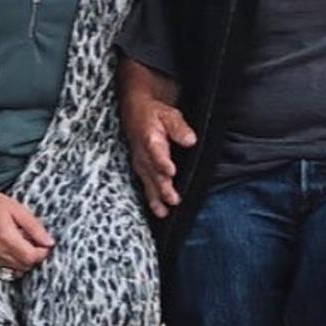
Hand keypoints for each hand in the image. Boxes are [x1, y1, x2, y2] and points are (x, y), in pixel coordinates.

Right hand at [0, 185, 53, 272]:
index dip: (43, 253)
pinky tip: (14, 246)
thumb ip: (34, 227)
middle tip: (37, 241)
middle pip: (25, 266)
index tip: (46, 243)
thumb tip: (50, 242)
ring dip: (25, 260)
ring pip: (16, 269)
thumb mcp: (17, 209)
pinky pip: (5, 266)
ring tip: (25, 242)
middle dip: (35, 257)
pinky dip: (14, 261)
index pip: (31, 258)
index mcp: (7, 238)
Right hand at [128, 100, 196, 218]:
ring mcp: (141, 164)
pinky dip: (151, 200)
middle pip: (153, 173)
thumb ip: (178, 127)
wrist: (135, 113)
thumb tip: (190, 140)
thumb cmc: (153, 114)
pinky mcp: (141, 170)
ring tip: (164, 212)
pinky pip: (145, 187)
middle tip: (173, 199)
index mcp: (150, 139)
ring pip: (148, 183)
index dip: (163, 162)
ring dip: (156, 198)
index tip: (170, 171)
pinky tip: (160, 211)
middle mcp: (143, 154)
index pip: (156, 152)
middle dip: (162, 187)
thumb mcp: (168, 114)